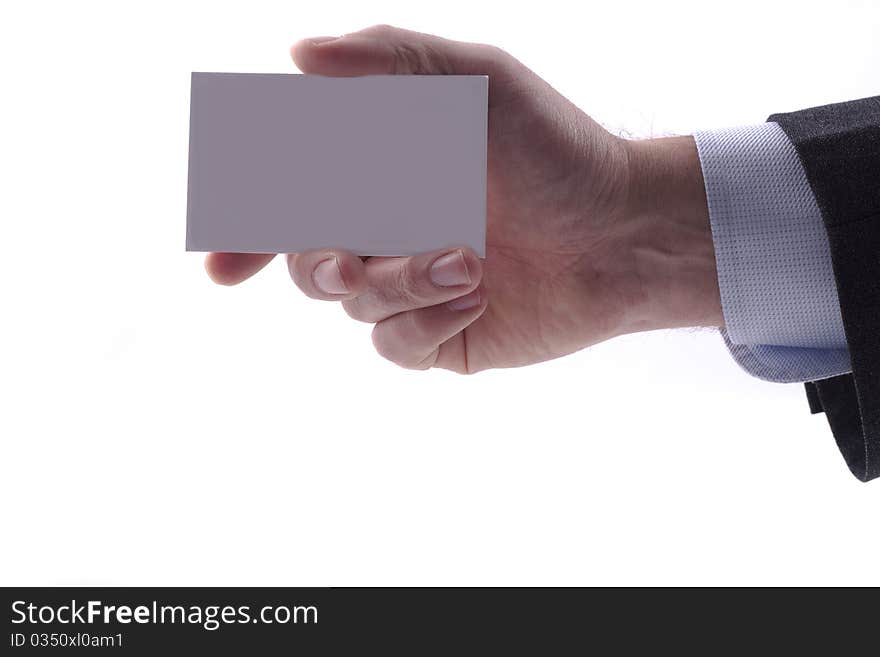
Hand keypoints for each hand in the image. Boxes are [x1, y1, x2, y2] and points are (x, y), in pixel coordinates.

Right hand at [206, 25, 722, 372]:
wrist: (623, 231)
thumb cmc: (555, 150)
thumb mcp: (479, 84)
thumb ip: (389, 62)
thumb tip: (297, 55)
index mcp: (380, 170)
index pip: (287, 194)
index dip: (242, 223)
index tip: (219, 256)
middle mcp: (385, 228)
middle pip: (303, 257)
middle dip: (316, 262)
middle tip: (345, 262)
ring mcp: (410, 285)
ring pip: (351, 303)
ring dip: (401, 283)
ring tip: (470, 261)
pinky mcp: (438, 334)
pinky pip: (393, 345)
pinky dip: (428, 320)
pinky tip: (480, 293)